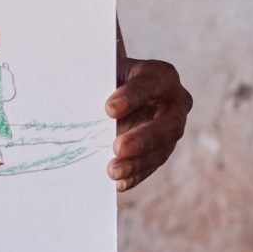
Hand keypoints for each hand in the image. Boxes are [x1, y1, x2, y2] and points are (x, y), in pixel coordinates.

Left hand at [106, 48, 192, 191]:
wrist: (117, 92)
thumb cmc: (110, 76)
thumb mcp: (105, 69)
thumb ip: (98, 72)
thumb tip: (77, 79)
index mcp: (161, 75)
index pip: (151, 84)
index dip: (132, 97)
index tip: (108, 109)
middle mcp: (175, 102)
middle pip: (169, 123)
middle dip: (144, 138)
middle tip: (117, 148)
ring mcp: (172, 128)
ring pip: (162, 149)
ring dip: (138, 163)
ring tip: (113, 171)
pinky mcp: (163, 149)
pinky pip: (153, 165)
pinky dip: (136, 174)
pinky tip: (120, 182)